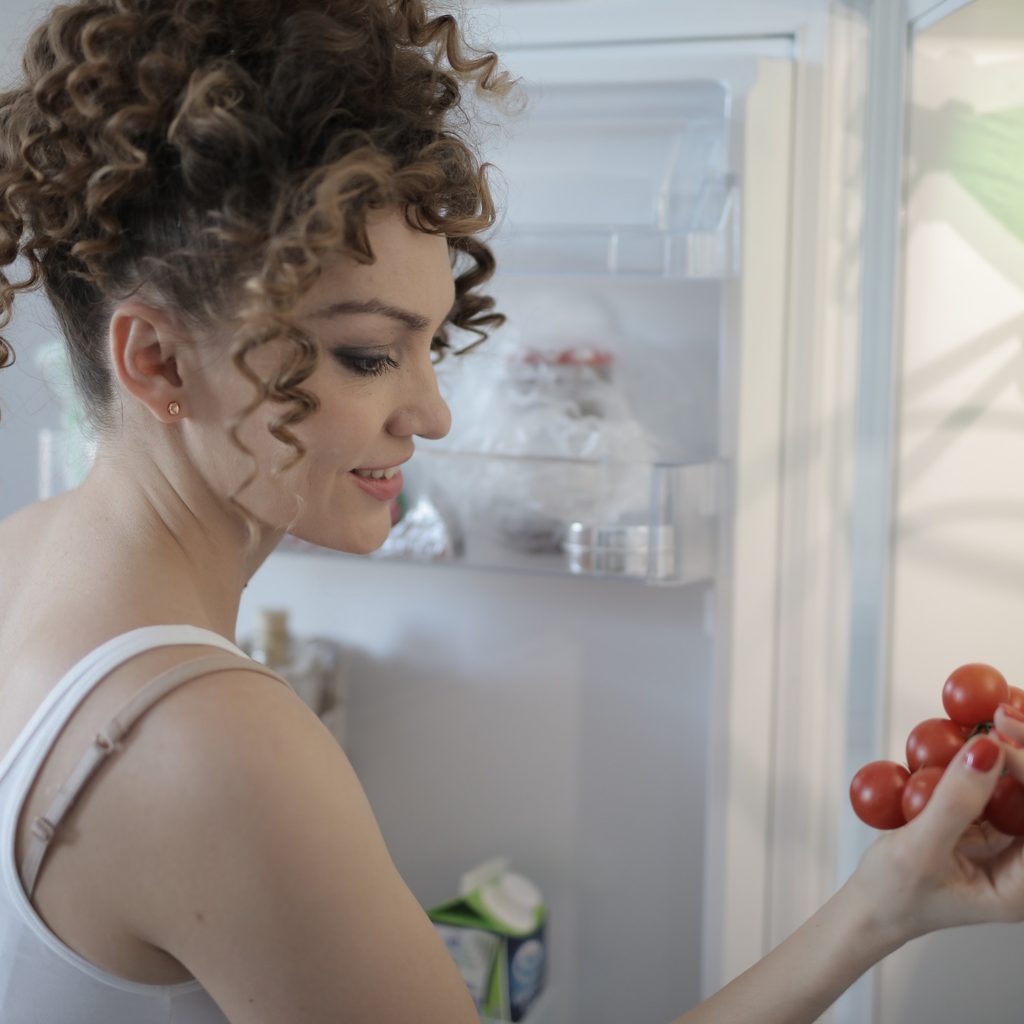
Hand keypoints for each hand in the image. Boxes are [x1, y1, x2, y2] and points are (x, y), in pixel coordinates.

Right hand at [849, 729, 1023, 946]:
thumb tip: (986, 752)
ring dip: (1009, 743)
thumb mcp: (920, 849)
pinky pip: (996, 779)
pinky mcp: (986, 818)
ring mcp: (1007, 836)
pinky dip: (985, 751)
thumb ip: (954, 802)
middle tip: (1002, 710)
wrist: (872, 905)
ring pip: (1020, 780)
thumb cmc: (894, 894)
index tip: (997, 736)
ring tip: (992, 709)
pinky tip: (972, 727)